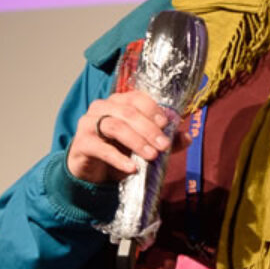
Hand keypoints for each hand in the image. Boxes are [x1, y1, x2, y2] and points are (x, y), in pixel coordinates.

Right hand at [67, 92, 186, 184]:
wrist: (91, 171)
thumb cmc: (118, 151)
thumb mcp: (142, 146)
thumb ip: (162, 140)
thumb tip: (188, 137)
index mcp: (118, 102)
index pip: (136, 98)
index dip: (153, 109)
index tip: (167, 124)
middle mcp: (102, 107)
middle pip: (128, 112)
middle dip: (149, 129)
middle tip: (164, 145)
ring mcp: (89, 123)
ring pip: (116, 126)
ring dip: (137, 142)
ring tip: (152, 156)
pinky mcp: (81, 143)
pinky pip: (102, 149)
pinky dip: (119, 159)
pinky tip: (132, 168)